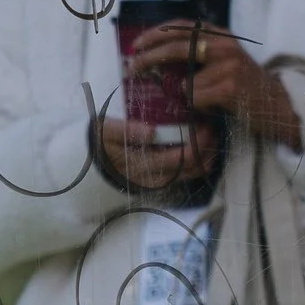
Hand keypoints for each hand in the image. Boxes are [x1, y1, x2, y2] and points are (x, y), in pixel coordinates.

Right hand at [99, 116, 221, 192]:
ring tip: (209, 137)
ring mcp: (160, 181)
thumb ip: (129, 131)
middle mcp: (156, 177)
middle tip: (209, 127)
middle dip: (207, 147)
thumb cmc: (103, 140)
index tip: (203, 123)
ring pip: (193, 173)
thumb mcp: (108, 131)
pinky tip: (201, 149)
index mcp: (145, 164)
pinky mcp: (162, 180)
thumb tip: (152, 132)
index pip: (182, 158)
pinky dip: (199, 162)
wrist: (95, 158)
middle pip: (193, 167)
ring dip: (206, 155)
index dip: (199, 142)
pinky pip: (187, 175)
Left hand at [133, 23, 301, 149]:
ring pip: (185, 82)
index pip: (183, 26)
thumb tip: (155, 57)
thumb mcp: (223, 62)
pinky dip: (197, 106)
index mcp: (222, 35)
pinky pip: (195, 98)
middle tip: (130, 67)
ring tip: (202, 101)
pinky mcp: (230, 87)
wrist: (279, 107)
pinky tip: (214, 108)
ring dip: (185, 95)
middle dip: (149, 57)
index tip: (136, 44)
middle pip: (177, 46)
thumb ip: (198, 55)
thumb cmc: (245, 88)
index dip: (156, 33)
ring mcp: (229, 65)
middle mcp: (225, 46)